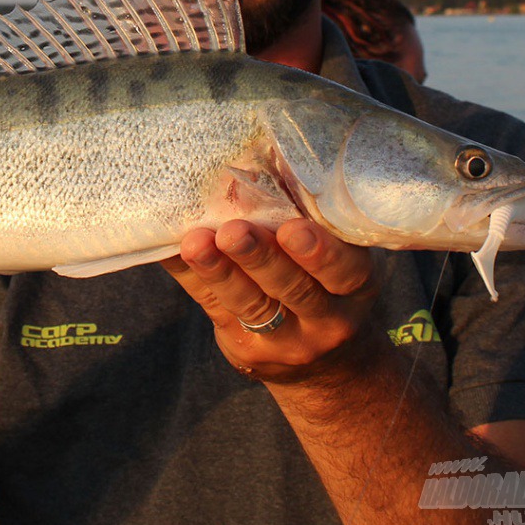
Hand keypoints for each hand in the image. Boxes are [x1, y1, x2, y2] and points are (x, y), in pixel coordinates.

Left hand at [163, 217, 380, 383]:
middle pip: (292, 288)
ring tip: (194, 242)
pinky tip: (170, 250)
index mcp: (354, 287)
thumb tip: (264, 158)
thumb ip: (309, 222)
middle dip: (259, 257)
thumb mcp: (339, 261)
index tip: (292, 229)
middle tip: (233, 231)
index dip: (319, 252)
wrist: (325, 365)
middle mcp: (326, 319)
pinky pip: (212, 307)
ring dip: (218, 270)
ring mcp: (284, 340)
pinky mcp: (244, 347)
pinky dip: (190, 275)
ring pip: (249, 303)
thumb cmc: (326, 283)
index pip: (343, 271)